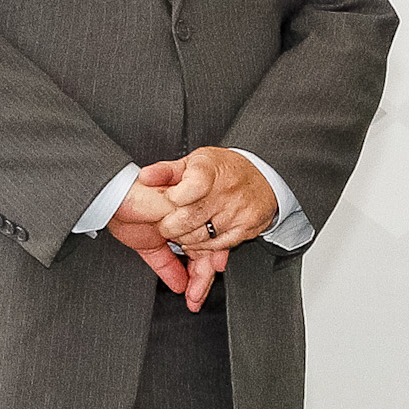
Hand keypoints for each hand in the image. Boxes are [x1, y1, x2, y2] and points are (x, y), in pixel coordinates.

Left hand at [104, 181, 221, 308]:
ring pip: (186, 260)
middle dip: (205, 273)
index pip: (210, 233)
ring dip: (192, 280)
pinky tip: (181, 287)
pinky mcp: (149, 243)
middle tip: (201, 292)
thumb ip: (191, 220)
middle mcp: (182, 220)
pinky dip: (173, 275)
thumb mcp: (169, 203)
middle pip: (202, 251)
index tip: (217, 267)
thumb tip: (208, 239)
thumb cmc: (137, 189)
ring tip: (193, 298)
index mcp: (192, 206)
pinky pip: (164, 262)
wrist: (106, 194)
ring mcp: (166, 233)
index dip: (216, 252)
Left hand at [150, 146, 277, 254]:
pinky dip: (201, 246)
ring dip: (183, 238)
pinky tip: (197, 238)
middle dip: (169, 226)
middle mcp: (225, 193)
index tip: (169, 200)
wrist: (263, 179)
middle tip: (167, 222)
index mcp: (208, 171)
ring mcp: (236, 213)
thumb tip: (145, 176)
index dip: (170, 200)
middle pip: (186, 221)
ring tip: (182, 229)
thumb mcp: (194, 161)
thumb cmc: (223, 170)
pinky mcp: (245, 229)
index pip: (182, 193)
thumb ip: (166, 171)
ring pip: (198, 238)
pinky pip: (216, 247)